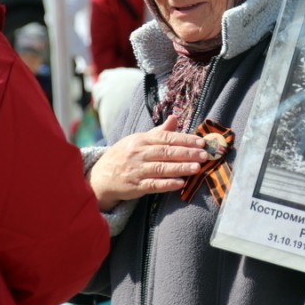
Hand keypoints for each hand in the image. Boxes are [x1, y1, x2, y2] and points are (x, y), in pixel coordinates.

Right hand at [88, 115, 208, 210]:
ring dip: (181, 168)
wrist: (100, 176)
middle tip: (204, 154)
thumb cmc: (124, 155)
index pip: (166, 137)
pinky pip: (153, 185)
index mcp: (141, 139)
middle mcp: (139, 153)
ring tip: (197, 168)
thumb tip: (176, 117)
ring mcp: (137, 170)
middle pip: (166, 152)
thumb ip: (159, 131)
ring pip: (162, 168)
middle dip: (187, 153)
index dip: (185, 139)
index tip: (201, 142)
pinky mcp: (135, 186)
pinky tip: (181, 183)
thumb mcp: (138, 140)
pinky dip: (167, 184)